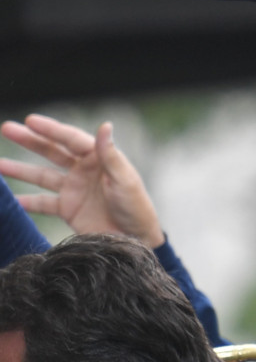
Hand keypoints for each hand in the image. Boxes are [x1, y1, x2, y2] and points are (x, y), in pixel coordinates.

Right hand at [0, 115, 163, 247]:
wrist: (135, 240)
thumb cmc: (136, 207)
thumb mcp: (124, 179)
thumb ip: (110, 155)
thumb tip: (105, 125)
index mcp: (100, 159)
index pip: (71, 139)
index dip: (51, 129)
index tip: (29, 120)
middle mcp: (84, 170)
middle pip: (52, 152)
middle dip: (30, 140)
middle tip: (6, 128)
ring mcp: (74, 189)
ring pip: (41, 176)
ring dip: (20, 170)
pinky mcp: (68, 209)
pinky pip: (42, 203)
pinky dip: (26, 202)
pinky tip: (9, 199)